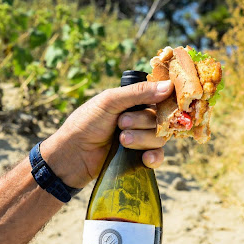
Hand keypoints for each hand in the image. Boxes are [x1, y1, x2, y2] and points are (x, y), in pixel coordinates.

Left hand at [40, 80, 173, 188]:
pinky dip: (154, 157)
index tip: (162, 103)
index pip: (160, 97)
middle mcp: (140, 118)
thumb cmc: (86, 123)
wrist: (73, 155)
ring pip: (159, 137)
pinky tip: (144, 158)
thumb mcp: (111, 101)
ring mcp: (140, 138)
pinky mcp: (139, 157)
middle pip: (160, 119)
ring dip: (142, 138)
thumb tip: (170, 85)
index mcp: (134, 101)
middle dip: (142, 122)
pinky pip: (158, 156)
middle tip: (121, 123)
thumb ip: (140, 93)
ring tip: (121, 140)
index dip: (164, 100)